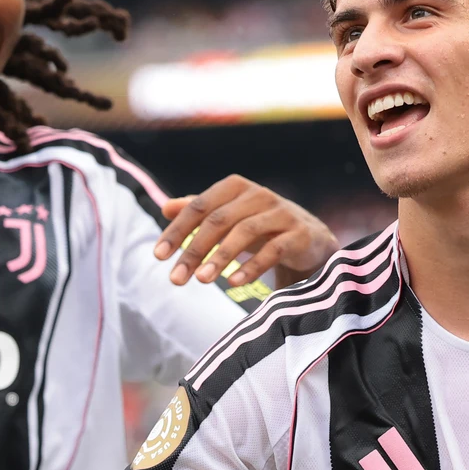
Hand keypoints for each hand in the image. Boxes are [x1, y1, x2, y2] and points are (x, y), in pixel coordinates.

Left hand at [155, 175, 336, 286]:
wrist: (310, 240)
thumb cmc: (261, 227)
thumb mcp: (230, 218)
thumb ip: (200, 211)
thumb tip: (166, 207)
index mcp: (236, 187)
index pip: (199, 207)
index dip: (176, 231)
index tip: (158, 256)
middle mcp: (258, 194)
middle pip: (218, 220)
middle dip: (194, 250)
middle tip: (176, 279)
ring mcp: (281, 213)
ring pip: (245, 232)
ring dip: (220, 258)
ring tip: (201, 281)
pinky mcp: (299, 234)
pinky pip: (273, 250)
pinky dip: (253, 266)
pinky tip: (234, 283)